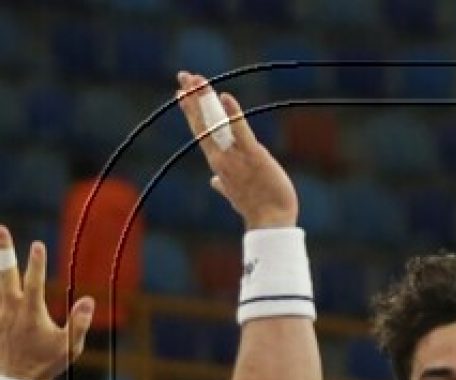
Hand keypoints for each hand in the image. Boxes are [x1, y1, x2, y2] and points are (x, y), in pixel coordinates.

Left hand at [0, 226, 91, 379]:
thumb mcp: (69, 348)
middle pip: (6, 274)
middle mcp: (10, 308)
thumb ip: (79, 323)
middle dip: (5, 251)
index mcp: (30, 312)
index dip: (36, 263)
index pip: (33, 282)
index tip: (38, 244)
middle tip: (2, 229)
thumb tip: (87, 300)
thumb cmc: (45, 364)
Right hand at [175, 70, 297, 229]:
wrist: (271, 224)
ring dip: (205, 100)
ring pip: (216, 123)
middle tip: (183, 75)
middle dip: (193, 98)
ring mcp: (236, 158)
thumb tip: (215, 183)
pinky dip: (233, 114)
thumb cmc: (257, 209)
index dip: (191, 112)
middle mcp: (223, 159)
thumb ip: (224, 186)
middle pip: (202, 123)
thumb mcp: (236, 196)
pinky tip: (226, 97)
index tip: (181, 93)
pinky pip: (241, 132)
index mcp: (219, 164)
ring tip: (197, 79)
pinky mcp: (254, 157)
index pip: (201, 132)